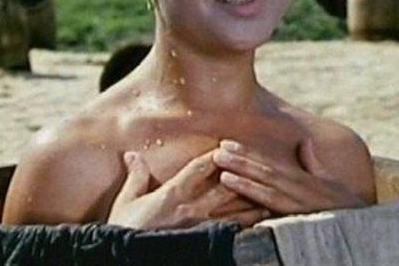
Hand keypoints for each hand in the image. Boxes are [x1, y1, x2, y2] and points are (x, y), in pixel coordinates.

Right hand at [107, 149, 269, 228]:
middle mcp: (192, 209)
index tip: (226, 144)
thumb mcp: (127, 201)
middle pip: (226, 185)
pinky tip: (263, 220)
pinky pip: (233, 232)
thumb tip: (133, 154)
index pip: (200, 167)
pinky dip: (250, 225)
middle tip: (260, 163)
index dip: (215, 154)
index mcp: (173, 194)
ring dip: (254, 199)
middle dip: (243, 172)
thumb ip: (136, 176)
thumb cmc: (126, 231)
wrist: (127, 260)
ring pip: (235, 210)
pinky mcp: (206, 243)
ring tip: (272, 192)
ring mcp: (202, 228)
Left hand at [213, 138, 365, 215]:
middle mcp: (299, 189)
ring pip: (267, 190)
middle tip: (217, 151)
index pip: (270, 163)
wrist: (364, 228)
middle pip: (265, 172)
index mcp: (302, 179)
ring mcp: (299, 205)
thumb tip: (304, 143)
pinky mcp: (299, 218)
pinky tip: (238, 192)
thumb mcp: (329, 182)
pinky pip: (273, 209)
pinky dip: (255, 199)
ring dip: (244, 179)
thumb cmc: (344, 204)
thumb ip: (313, 163)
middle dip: (241, 161)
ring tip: (222, 170)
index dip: (248, 153)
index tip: (228, 143)